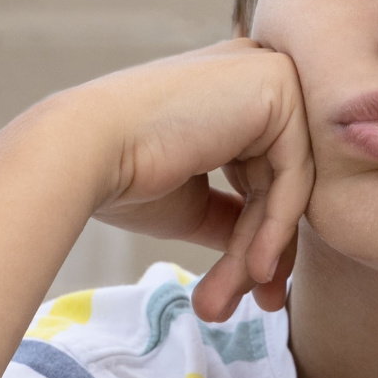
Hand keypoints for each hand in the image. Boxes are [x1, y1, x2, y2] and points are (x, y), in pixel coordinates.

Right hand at [62, 40, 313, 321]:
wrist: (83, 153)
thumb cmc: (122, 176)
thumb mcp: (193, 202)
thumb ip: (236, 216)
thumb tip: (268, 257)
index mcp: (232, 89)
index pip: (268, 172)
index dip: (261, 236)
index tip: (252, 289)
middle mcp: (255, 71)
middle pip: (283, 181)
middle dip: (266, 251)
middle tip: (256, 305)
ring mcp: (270, 74)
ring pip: (290, 187)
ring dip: (262, 252)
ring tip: (228, 300)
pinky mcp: (278, 87)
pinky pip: (294, 176)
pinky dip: (276, 229)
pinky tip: (254, 270)